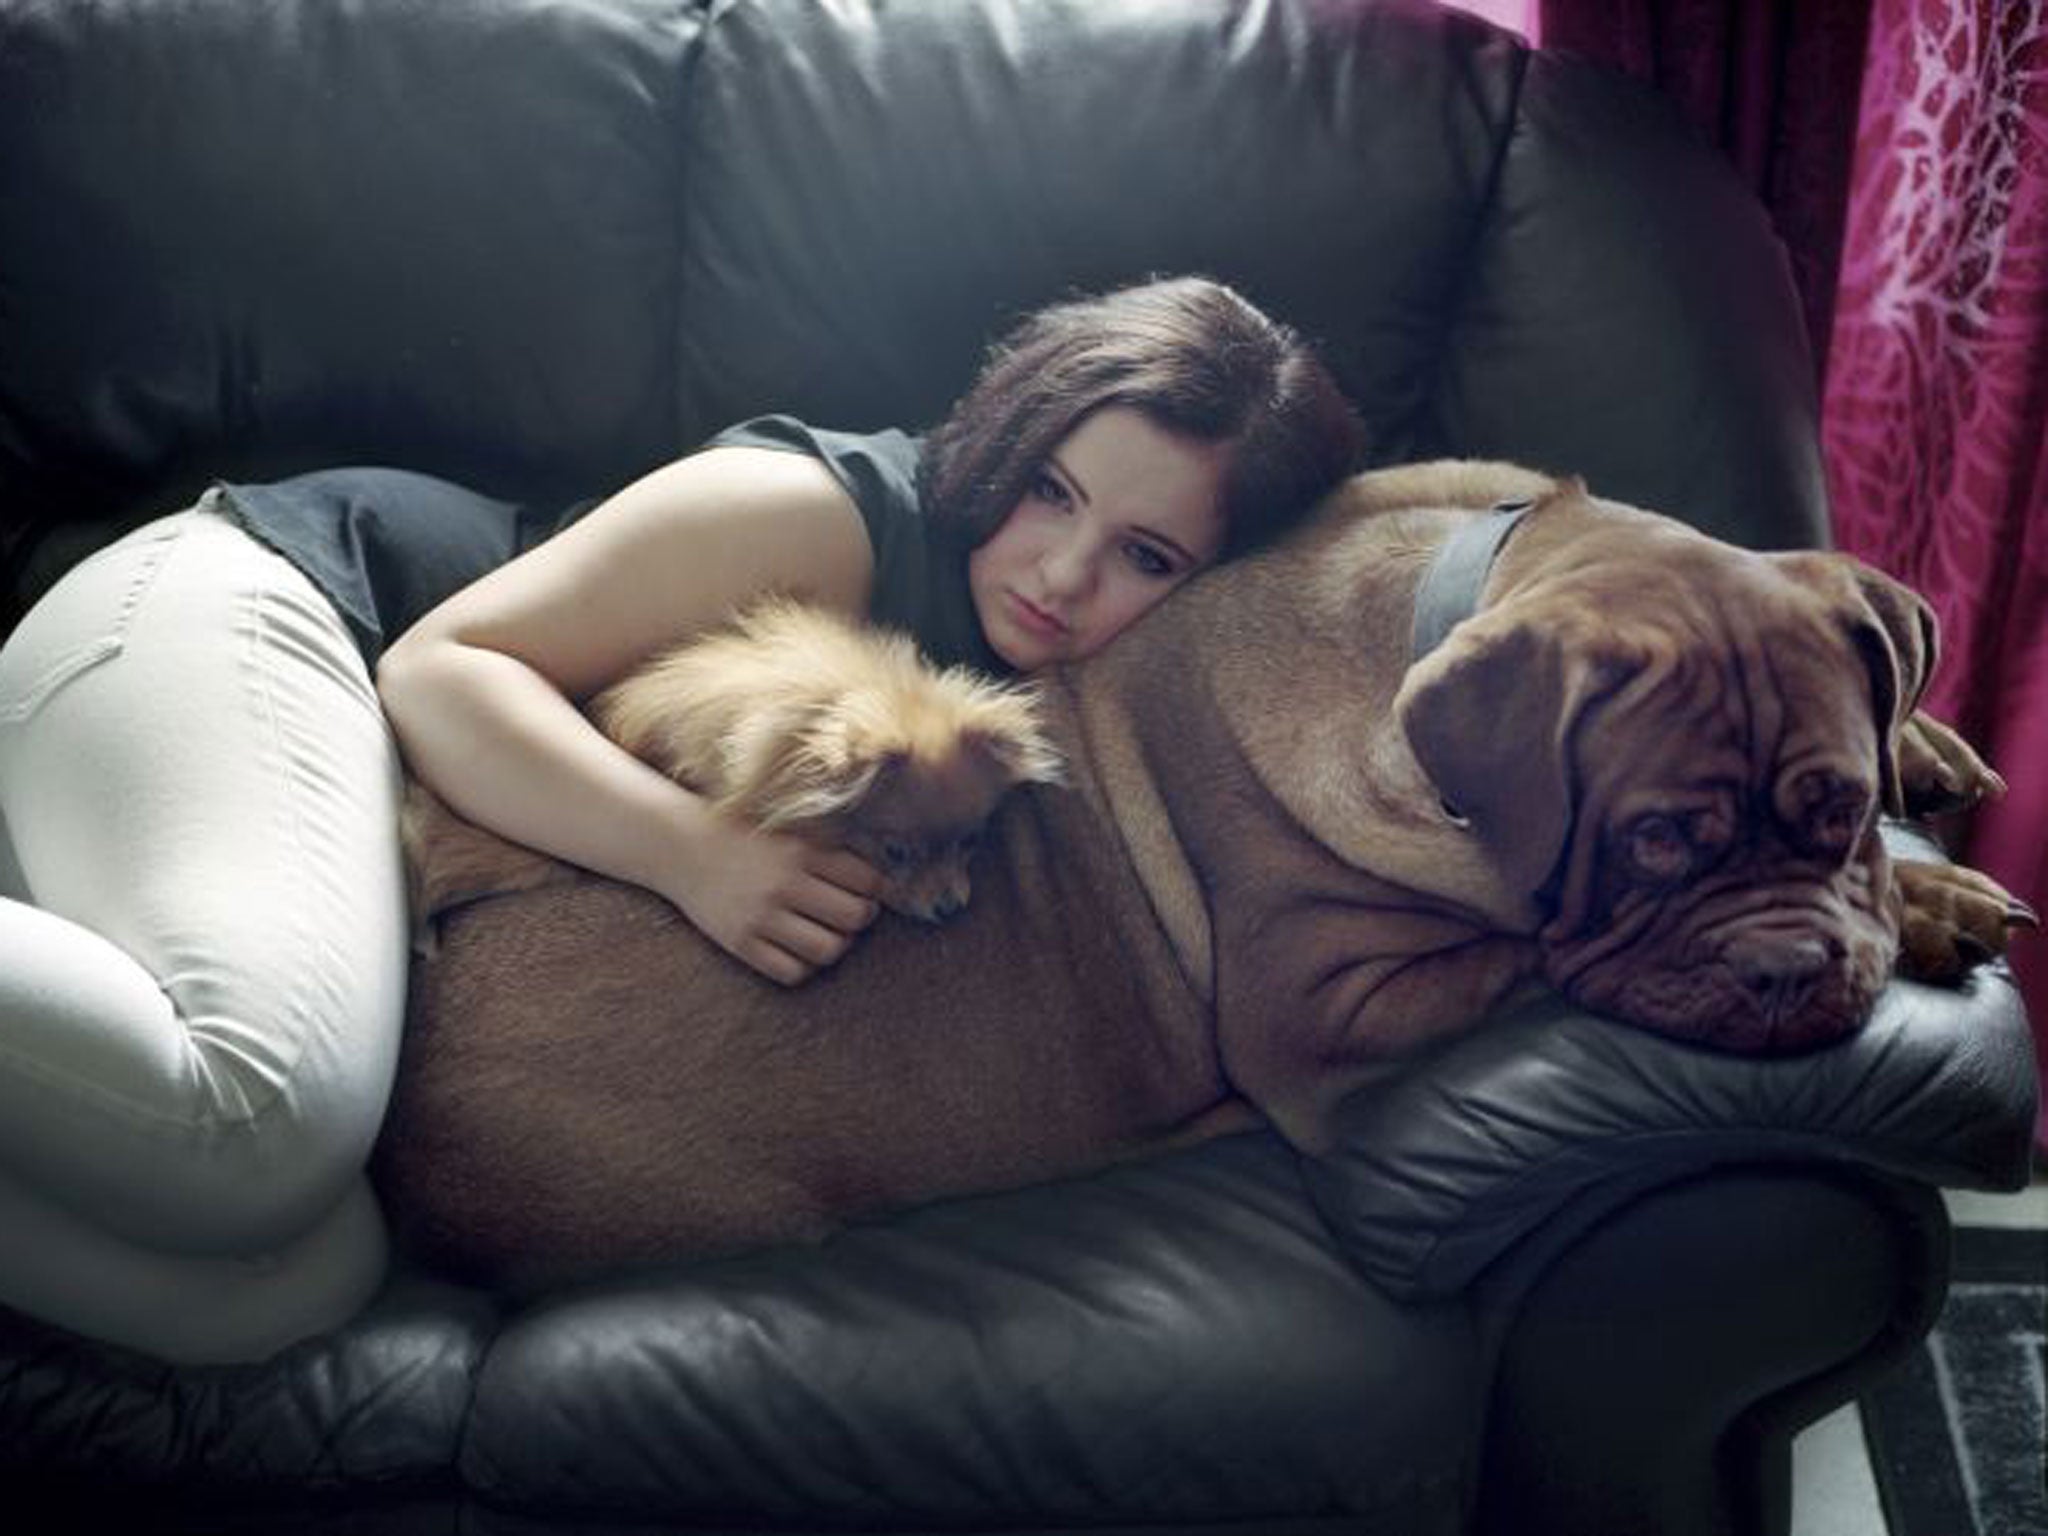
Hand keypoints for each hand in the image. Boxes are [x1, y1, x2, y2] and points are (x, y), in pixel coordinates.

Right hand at [660, 810, 881, 985]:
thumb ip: (826, 850)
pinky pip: (792, 972)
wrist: (681, 846)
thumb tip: (877, 879)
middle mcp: (784, 884)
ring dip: (835, 944)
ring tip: (825, 933)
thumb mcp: (786, 830)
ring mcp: (761, 917)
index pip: (866, 880)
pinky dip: (803, 965)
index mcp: (801, 851)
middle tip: (850, 914)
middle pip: (854, 917)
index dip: (875, 888)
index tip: (867, 890)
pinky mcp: (741, 943)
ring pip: (828, 950)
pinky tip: (797, 949)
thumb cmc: (743, 836)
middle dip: (860, 918)